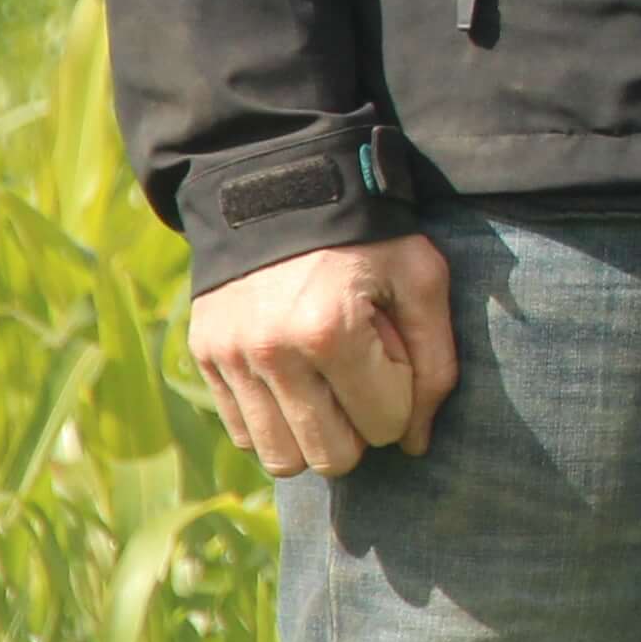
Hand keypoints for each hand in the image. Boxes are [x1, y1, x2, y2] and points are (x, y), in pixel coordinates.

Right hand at [189, 232, 457, 475]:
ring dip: (314, 434)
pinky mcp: (205, 358)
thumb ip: (434, 363)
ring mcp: (230, 358)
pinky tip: (293, 379)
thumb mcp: (421, 280)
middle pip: (331, 457)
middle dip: (361, 428)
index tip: (393, 351)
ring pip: (281, 457)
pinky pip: (243, 433)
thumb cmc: (369, 235)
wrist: (284, 183)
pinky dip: (274, 421)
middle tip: (363, 375)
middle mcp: (271, 353)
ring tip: (327, 383)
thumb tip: (416, 444)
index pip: (386, 426)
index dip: (402, 393)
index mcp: (331, 331)